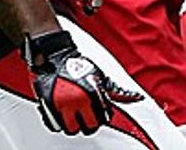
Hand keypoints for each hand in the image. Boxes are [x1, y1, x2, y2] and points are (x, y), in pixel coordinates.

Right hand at [24, 30, 142, 134]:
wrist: (56, 56)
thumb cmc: (79, 65)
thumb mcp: (101, 77)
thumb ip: (116, 91)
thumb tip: (137, 97)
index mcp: (92, 94)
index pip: (102, 119)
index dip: (102, 117)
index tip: (99, 113)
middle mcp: (77, 100)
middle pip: (87, 127)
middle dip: (89, 123)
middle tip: (87, 116)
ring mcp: (61, 104)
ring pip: (71, 129)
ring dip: (74, 125)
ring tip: (75, 115)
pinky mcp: (48, 106)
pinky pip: (54, 125)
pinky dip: (59, 123)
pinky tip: (63, 115)